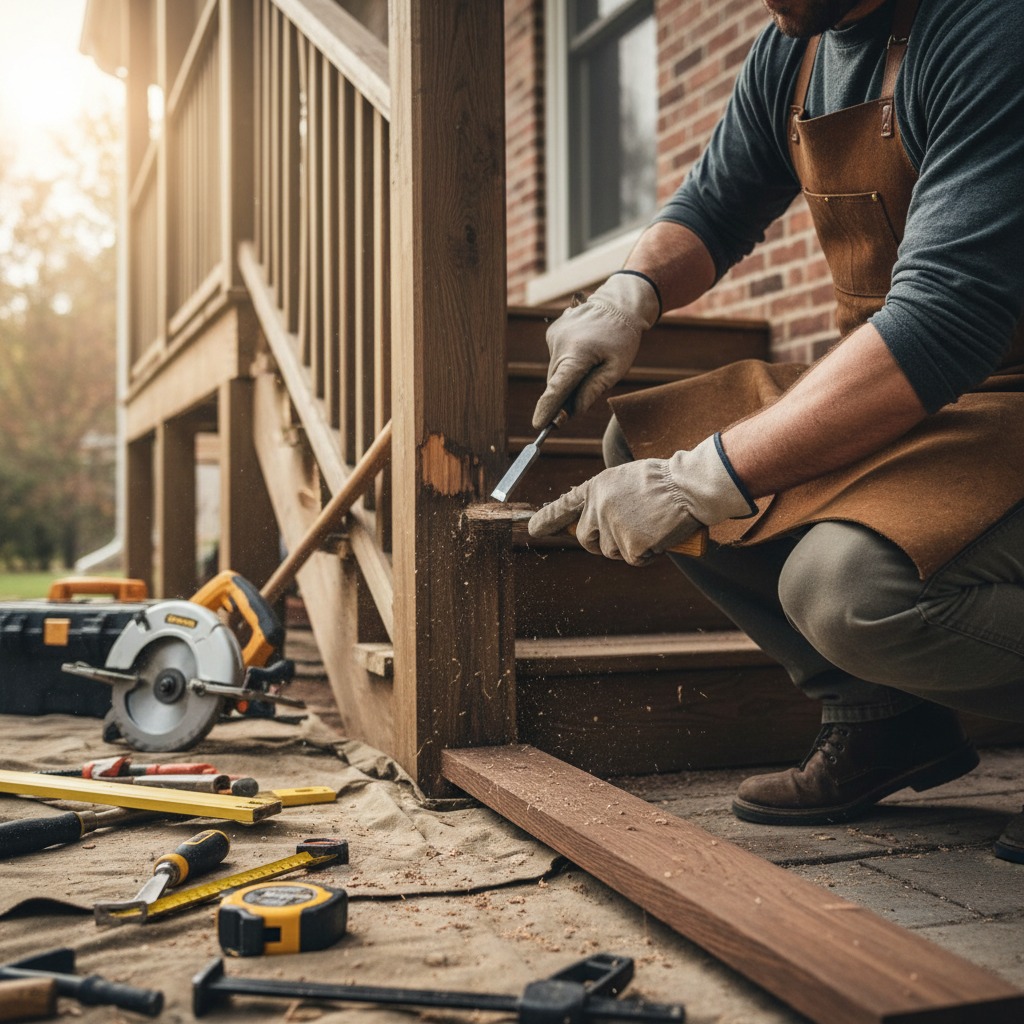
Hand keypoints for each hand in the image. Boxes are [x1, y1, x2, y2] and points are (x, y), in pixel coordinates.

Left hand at [528, 436, 755, 565]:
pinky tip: (659, 534)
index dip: (547, 519)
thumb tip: (595, 520)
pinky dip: (648, 553)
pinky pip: (634, 559)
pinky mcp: (629, 546)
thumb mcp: (625, 479)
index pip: (564, 506)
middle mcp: (597, 508)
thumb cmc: (664, 480)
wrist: (688, 487)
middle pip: (586, 539)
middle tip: (627, 530)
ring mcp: (612, 528)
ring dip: (629, 546)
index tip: (532, 529)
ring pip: (611, 552)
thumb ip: (606, 497)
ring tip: (650, 524)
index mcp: (596, 488)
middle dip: (601, 541)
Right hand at [531, 272, 659, 429]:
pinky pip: (556, 359)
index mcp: (577, 355)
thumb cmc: (622, 338)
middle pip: (556, 383)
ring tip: (591, 364)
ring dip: (567, 377)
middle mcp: (560, 344)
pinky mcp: (552, 333)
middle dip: (563, 396)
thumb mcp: (616, 368)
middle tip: (576, 405)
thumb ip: (593, 390)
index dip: (547, 408)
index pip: (558, 387)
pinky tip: (583, 351)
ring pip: (556, 371)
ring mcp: (553, 337)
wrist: (617, 304)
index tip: (538, 425)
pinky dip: (566, 363)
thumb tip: (574, 411)